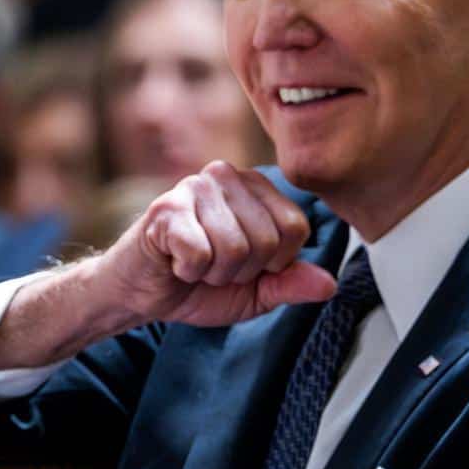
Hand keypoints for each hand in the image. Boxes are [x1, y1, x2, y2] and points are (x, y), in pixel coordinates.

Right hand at [100, 160, 340, 328]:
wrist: (140, 292)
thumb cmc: (201, 284)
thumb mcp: (258, 292)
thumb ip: (292, 284)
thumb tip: (329, 285)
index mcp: (258, 188)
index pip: (297, 228)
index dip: (275, 263)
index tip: (248, 265)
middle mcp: (229, 176)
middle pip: (268, 240)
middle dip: (242, 271)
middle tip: (215, 266)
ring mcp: (195, 187)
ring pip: (235, 248)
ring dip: (214, 273)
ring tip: (196, 263)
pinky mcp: (165, 207)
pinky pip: (200, 253)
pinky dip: (189, 271)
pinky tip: (175, 261)